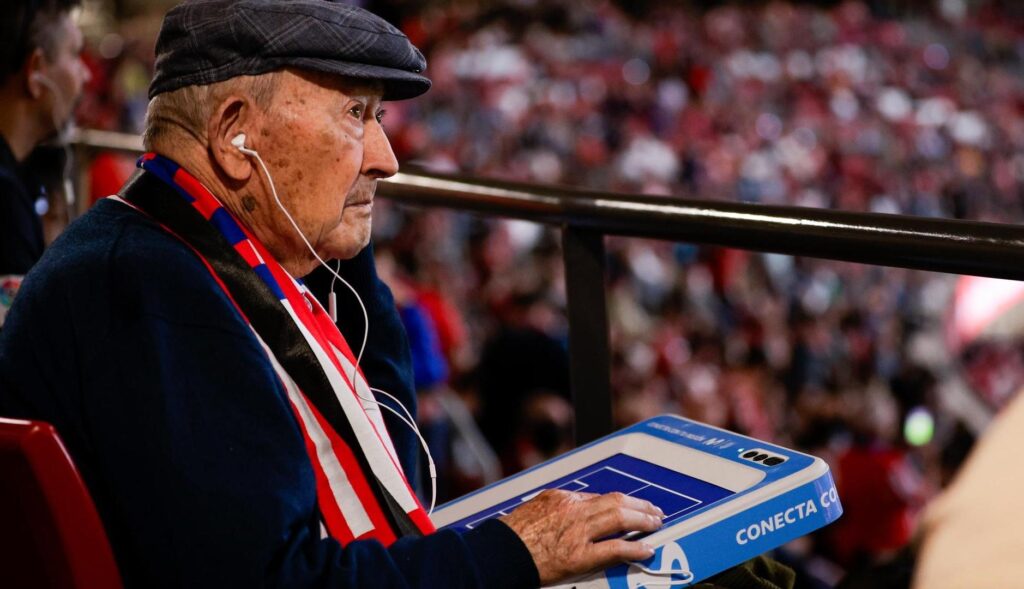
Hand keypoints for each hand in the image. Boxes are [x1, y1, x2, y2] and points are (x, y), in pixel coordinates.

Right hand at [500, 490, 663, 584]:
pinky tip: (646, 548)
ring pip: (620, 519)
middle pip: (616, 502)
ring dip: (643, 521)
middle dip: (640, 506)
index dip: (622, 502)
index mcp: (562, 498)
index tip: (632, 506)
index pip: (601, 496)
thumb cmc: (513, 535)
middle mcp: (573, 511)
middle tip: (654, 512)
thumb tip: (580, 508)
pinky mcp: (579, 556)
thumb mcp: (536, 508)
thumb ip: (559, 507)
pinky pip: (614, 549)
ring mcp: (577, 533)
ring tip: (655, 524)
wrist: (500, 553)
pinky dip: (634, 548)